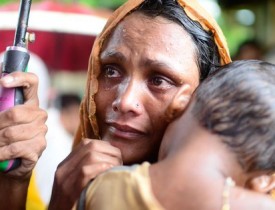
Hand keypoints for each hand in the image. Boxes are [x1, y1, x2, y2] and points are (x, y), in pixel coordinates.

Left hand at [0, 71, 46, 209]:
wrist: (9, 161)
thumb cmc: (2, 135)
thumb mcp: (0, 117)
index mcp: (29, 102)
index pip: (32, 81)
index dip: (19, 78)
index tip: (2, 82)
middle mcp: (39, 114)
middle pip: (15, 113)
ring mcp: (41, 131)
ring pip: (11, 133)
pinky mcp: (39, 147)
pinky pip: (15, 148)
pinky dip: (1, 153)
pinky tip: (0, 155)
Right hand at [48, 139, 121, 209]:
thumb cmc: (72, 203)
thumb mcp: (74, 182)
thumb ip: (86, 169)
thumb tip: (110, 158)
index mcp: (65, 165)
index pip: (86, 143)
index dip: (105, 146)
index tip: (115, 155)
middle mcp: (63, 169)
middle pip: (90, 146)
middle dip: (110, 151)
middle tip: (119, 161)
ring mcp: (65, 179)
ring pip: (90, 156)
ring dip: (109, 160)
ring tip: (117, 168)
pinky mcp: (69, 191)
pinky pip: (86, 172)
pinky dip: (101, 169)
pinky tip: (109, 173)